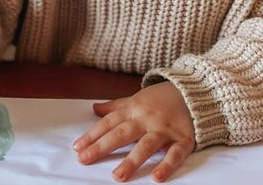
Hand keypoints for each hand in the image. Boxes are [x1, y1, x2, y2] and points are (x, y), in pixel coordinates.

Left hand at [73, 81, 194, 181]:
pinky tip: (156, 178)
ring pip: (146, 145)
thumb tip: (94, 109)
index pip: (108, 123)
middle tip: (84, 159)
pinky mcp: (183, 139)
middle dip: (102, 146)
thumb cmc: (158, 98)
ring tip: (117, 176)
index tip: (77, 147)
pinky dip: (167, 165)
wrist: (190, 91)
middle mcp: (146, 119)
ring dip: (132, 160)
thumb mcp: (134, 98)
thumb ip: (114, 106)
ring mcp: (164, 129)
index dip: (92, 135)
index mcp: (132, 109)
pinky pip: (175, 154)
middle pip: (121, 133)